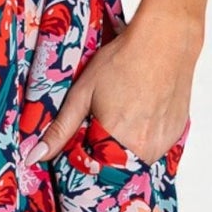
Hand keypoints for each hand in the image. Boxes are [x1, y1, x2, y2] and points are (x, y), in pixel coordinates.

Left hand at [30, 27, 192, 165]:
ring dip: (123, 147)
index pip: (92, 172)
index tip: (78, 141)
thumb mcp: (82, 93)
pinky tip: (139, 112)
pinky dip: (143, 138)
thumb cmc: (122, 60)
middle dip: (102, 153)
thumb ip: (60, 130)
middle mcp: (144, 150)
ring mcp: (163, 144)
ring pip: (135, 160)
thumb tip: (35, 157)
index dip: (81, 158)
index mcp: (116, 142)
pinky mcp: (176, 135)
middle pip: (115, 169)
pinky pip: (154, 149)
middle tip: (100, 121)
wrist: (165, 40)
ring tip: (121, 113)